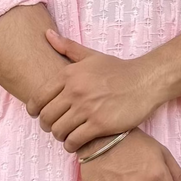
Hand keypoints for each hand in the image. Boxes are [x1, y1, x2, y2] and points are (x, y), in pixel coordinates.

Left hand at [26, 27, 162, 152]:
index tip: (39, 116)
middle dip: (47, 126)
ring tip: (66, 136)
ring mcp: (87, 108)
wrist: (145, 81)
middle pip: (47, 117)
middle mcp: (75, 91)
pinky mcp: (99, 124)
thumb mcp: (91, 56)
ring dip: (60, 137)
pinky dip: (72, 145)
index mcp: (69, 74)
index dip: (34, 111)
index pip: (38, 98)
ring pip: (59, 131)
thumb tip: (47, 34)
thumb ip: (67, 47)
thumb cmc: (118, 70)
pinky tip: (76, 144)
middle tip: (54, 128)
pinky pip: (75, 140)